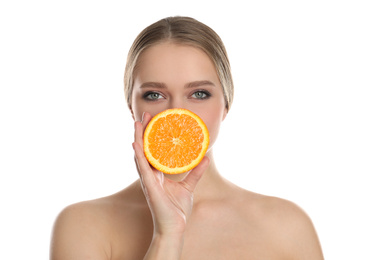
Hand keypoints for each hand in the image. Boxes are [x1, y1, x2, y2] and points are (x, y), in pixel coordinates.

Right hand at [132, 112, 208, 235]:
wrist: (175, 227)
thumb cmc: (177, 209)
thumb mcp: (188, 186)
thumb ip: (195, 172)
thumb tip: (205, 158)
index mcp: (157, 174)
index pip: (152, 151)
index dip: (151, 137)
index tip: (153, 121)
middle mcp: (150, 175)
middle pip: (144, 149)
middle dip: (143, 132)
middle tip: (144, 115)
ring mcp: (148, 180)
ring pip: (140, 155)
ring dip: (138, 139)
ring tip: (137, 123)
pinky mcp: (149, 187)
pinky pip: (142, 169)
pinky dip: (139, 156)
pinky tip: (135, 144)